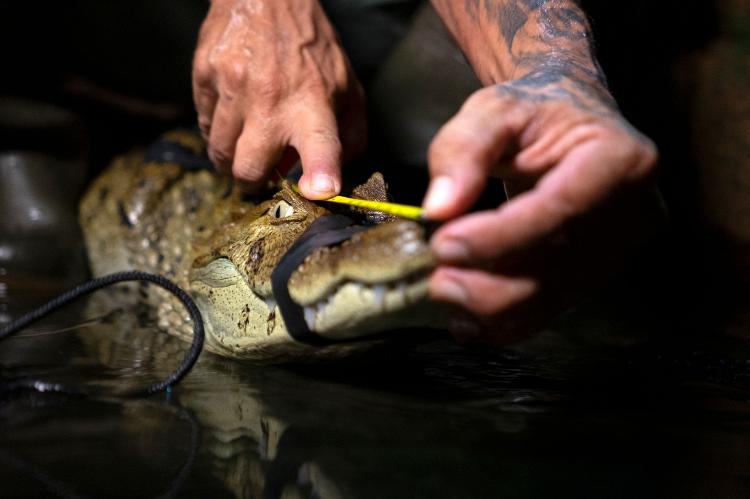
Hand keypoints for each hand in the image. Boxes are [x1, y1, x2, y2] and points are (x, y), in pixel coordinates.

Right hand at [192, 0, 365, 197]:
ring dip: (230, 159)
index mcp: (314, 104)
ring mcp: (234, 87)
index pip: (322, 145)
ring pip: (220, 153)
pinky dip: (216, 130)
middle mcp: (272, 99)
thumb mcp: (347, 88)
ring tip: (245, 143)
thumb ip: (349, 136)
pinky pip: (203, 124)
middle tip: (259, 173)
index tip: (319, 191)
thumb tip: (337, 179)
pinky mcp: (205, 75)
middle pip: (249, 169)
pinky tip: (232, 113)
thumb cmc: (312, 50)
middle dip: (252, 181)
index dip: (321, 172)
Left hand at [423, 78, 659, 343]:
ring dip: (492, 307)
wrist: (569, 122)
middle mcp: (634, 212)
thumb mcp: (493, 109)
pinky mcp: (598, 274)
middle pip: (560, 265)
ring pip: (553, 297)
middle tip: (438, 280)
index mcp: (621, 159)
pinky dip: (505, 320)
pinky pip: (550, 309)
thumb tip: (438, 208)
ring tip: (445, 292)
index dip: (501, 236)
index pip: (561, 209)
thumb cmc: (534, 110)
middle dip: (491, 283)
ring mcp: (620, 250)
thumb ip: (462, 150)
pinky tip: (467, 318)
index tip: (444, 244)